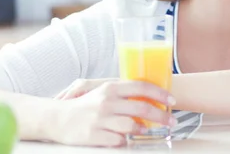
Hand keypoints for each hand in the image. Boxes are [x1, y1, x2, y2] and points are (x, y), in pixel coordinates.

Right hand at [48, 80, 176, 146]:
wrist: (57, 118)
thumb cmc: (84, 106)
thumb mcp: (103, 93)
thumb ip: (123, 94)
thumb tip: (148, 97)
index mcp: (110, 88)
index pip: (141, 87)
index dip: (160, 94)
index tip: (172, 101)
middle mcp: (107, 102)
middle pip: (142, 108)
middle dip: (162, 116)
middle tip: (171, 122)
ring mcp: (100, 119)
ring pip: (132, 126)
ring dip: (144, 130)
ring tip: (147, 131)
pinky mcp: (94, 135)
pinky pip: (118, 141)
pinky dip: (125, 142)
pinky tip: (126, 140)